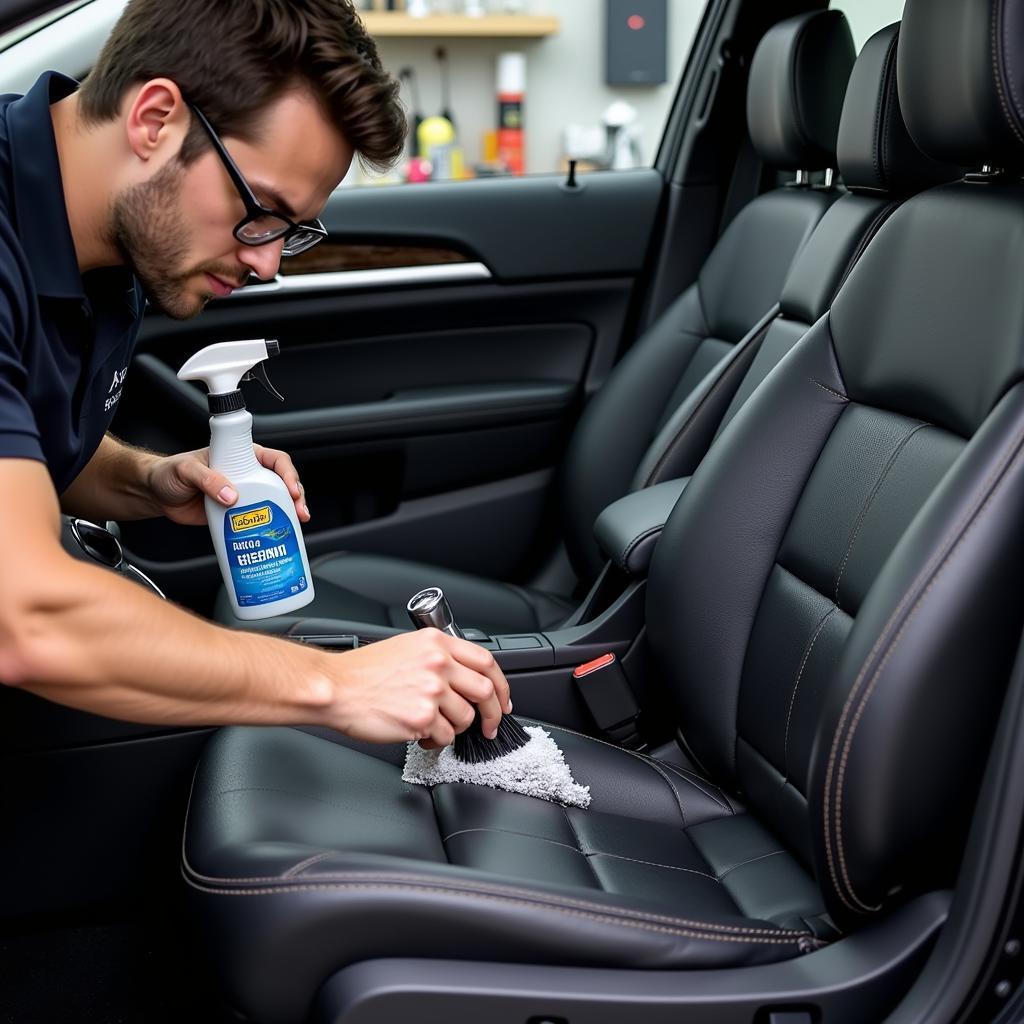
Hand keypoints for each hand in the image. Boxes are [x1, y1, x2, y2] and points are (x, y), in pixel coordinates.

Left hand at [146, 445, 310, 525]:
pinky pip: (258, 521)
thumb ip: (208, 479)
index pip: (274, 459)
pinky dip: (269, 529)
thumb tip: (232, 495)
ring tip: (294, 527)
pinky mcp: (237, 515)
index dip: (287, 473)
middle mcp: (247, 474)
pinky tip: (275, 536)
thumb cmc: (168, 473)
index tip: (290, 490)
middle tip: (298, 513)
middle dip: (295, 498)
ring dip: (287, 514)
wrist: (154, 495)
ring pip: (275, 503)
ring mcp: (244, 495)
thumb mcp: (186, 470)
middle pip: (282, 483)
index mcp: (240, 457)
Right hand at [324, 628, 512, 747]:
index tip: (502, 700)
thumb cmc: (362, 672)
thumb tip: (464, 679)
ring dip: (454, 729)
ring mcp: (431, 690)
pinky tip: (421, 735)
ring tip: (434, 727)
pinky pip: (444, 737)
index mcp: (437, 643)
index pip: (487, 661)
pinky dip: (436, 742)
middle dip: (492, 714)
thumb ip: (438, 658)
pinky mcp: (422, 717)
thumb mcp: (407, 648)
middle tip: (488, 726)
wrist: (335, 688)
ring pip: (465, 718)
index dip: (501, 685)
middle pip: (486, 691)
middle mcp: (438, 663)